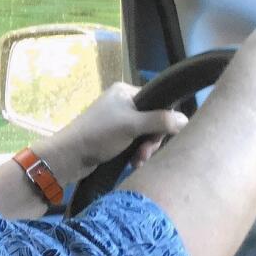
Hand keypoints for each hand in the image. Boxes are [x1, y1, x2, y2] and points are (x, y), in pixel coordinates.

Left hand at [32, 82, 188, 183]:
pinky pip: (135, 143)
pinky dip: (136, 153)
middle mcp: (122, 103)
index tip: (158, 138)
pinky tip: (134, 164)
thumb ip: (160, 121)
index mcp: (125, 91)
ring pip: (145, 134)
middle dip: (152, 140)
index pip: (158, 101)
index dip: (163, 121)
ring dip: (145, 150)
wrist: (69, 155)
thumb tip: (186, 119)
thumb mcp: (132, 125)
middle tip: (145, 153)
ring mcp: (118, 120)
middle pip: (154, 120)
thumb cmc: (99, 135)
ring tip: (138, 162)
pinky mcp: (114, 137)